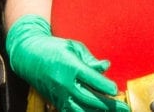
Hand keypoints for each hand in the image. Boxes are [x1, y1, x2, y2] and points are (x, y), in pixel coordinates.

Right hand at [7, 15, 126, 111]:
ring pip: (81, 110)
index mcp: (70, 66)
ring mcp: (59, 95)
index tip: (117, 91)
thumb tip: (106, 67)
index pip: (92, 79)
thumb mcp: (73, 47)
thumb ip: (90, 59)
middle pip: (90, 98)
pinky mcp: (56, 101)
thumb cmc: (54, 48)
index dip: (105, 86)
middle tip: (124, 108)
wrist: (29, 56)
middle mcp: (65, 83)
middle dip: (109, 105)